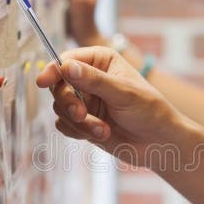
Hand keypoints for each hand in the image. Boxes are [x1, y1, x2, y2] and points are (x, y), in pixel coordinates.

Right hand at [36, 47, 183, 167]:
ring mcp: (85, 100)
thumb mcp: (123, 92)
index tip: (44, 82)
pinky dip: (79, 133)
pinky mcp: (83, 121)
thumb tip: (65, 66)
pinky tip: (102, 134)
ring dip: (80, 123)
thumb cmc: (150, 111)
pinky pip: (64, 126)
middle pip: (58, 85)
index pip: (67, 60)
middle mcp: (89, 78)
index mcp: (101, 60)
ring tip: (104, 130)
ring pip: (60, 108)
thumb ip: (93, 80)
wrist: (159, 143)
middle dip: (68, 103)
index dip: (53, 70)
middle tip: (81, 114)